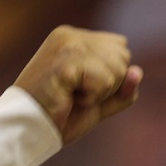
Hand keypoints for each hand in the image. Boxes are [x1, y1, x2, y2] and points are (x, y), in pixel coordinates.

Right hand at [14, 25, 142, 143]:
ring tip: (71, 96)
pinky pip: (104, 80)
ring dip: (99, 93)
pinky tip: (68, 98)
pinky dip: (91, 98)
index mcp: (75, 38)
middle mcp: (71, 35)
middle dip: (107, 85)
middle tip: (76, 94)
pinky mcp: (66, 60)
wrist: (28, 130)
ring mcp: (67, 44)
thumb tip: (138, 72)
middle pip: (123, 57)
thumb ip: (122, 89)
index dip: (110, 78)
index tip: (81, 89)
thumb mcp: (99, 103)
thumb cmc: (60, 117)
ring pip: (116, 68)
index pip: (121, 48)